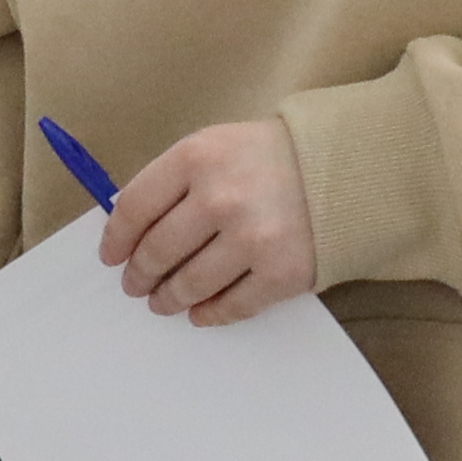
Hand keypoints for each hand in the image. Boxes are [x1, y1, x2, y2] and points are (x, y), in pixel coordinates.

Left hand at [99, 118, 318, 324]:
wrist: (351, 165)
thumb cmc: (271, 156)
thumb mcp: (216, 146)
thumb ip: (174, 181)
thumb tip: (130, 230)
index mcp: (197, 158)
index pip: (135, 208)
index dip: (116, 238)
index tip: (110, 256)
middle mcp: (220, 198)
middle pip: (157, 251)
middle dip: (140, 275)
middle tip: (135, 285)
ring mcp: (252, 238)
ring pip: (189, 284)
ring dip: (168, 299)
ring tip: (162, 302)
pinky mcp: (282, 272)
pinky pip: (232, 306)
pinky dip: (210, 314)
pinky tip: (200, 313)